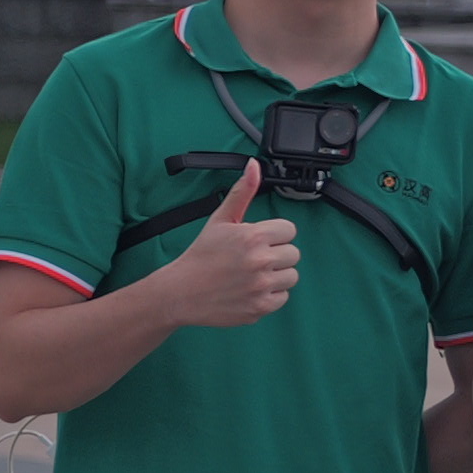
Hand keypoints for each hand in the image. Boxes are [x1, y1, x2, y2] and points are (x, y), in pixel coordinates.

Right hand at [154, 168, 299, 329]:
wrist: (179, 292)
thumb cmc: (201, 255)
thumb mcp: (220, 220)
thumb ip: (242, 192)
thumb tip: (254, 165)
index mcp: (253, 236)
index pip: (289, 230)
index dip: (273, 235)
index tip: (256, 241)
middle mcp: (261, 261)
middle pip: (293, 254)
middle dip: (275, 254)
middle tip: (250, 259)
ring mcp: (261, 286)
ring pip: (291, 276)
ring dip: (275, 275)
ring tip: (250, 274)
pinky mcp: (260, 307)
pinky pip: (283, 297)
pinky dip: (270, 295)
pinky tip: (250, 289)